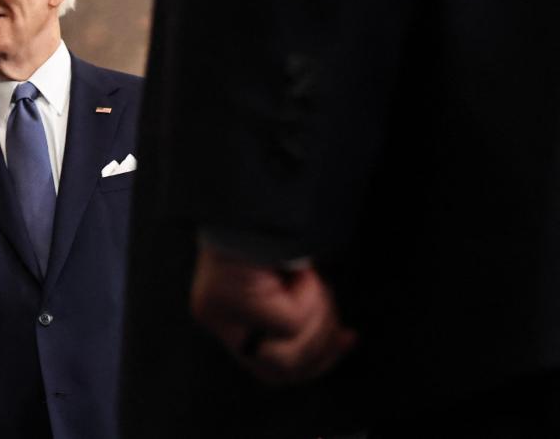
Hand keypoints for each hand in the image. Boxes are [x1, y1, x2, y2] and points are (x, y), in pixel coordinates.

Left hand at [190, 244, 356, 384]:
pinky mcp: (231, 300)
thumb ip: (297, 315)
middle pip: (283, 369)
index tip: (348, 339)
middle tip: (341, 317)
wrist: (252, 191)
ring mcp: (218, 312)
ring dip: (318, 316)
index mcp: (224, 318)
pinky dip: (309, 294)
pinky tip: (301, 270)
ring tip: (313, 281)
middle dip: (323, 344)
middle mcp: (214, 319)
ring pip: (290, 349)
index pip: (270, 371)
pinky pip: (290, 320)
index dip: (316, 364)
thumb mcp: (284, 282)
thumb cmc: (272, 228)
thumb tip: (339, 341)